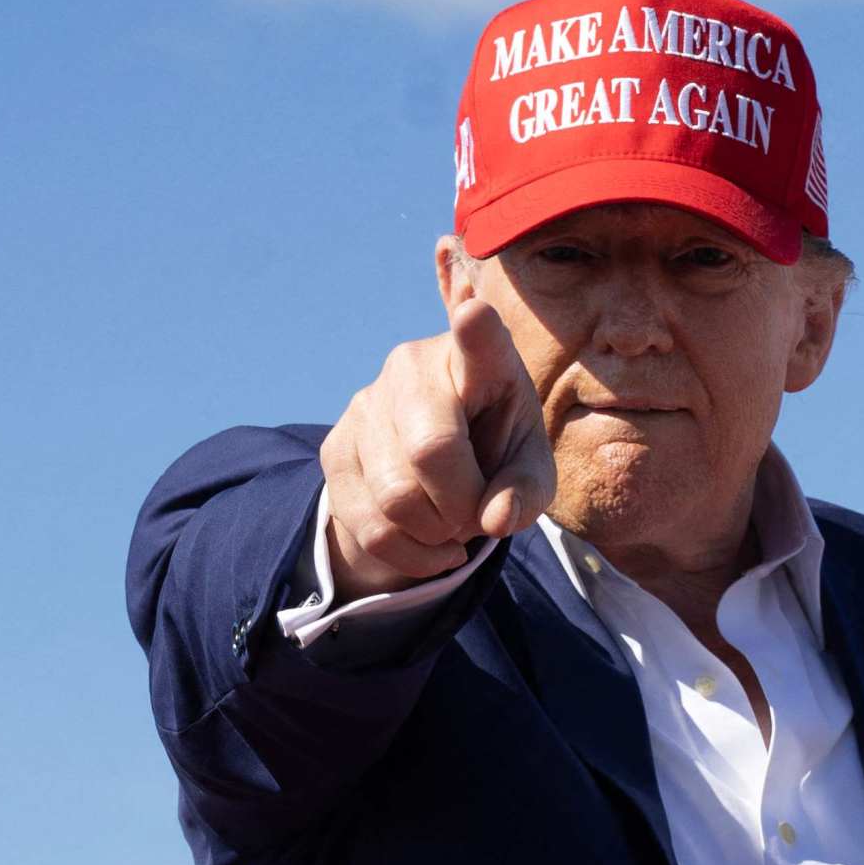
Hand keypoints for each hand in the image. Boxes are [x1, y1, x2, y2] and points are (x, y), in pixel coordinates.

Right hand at [319, 294, 551, 595]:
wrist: (433, 471)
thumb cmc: (497, 452)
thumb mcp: (529, 470)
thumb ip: (526, 490)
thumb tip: (495, 519)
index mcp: (479, 359)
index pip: (478, 340)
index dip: (475, 329)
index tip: (474, 312)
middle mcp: (413, 365)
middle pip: (431, 450)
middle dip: (462, 504)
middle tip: (475, 513)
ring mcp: (365, 402)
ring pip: (396, 497)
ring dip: (436, 533)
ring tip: (451, 524)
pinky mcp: (334, 447)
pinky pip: (370, 525)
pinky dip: (410, 553)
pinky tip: (428, 542)